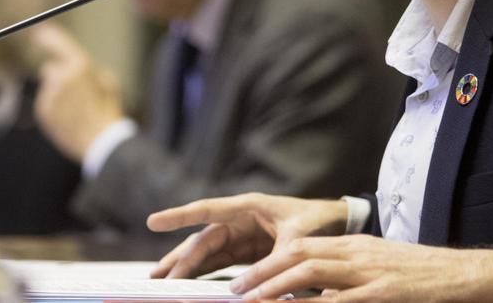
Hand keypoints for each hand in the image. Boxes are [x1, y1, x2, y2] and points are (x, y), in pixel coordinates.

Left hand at [32, 23, 123, 160]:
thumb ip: (89, 69)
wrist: (100, 141)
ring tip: (76, 110)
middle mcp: (61, 77)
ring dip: (57, 94)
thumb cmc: (108, 111)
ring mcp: (50, 95)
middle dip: (59, 77)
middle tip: (74, 93)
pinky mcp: (43, 111)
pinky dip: (53, 108)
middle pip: (51, 70)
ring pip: (49, 88)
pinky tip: (68, 118)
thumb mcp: (109, 82)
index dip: (49, 37)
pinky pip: (45, 103)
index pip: (59, 44)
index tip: (41, 33)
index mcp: (80, 66)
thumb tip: (75, 63)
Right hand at [146, 193, 348, 278]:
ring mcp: (241, 237)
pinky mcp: (247, 253)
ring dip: (185, 268)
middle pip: (202, 239)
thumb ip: (277, 258)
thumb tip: (260, 283)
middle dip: (179, 258)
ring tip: (161, 282)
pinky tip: (187, 286)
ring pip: (206, 253)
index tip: (153, 222)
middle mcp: (239, 220)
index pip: (208, 211)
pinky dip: (203, 275)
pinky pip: (219, 264)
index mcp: (249, 207)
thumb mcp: (299, 238)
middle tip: (157, 277)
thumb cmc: (319, 221)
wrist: (339, 224)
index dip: (180, 216)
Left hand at [228, 235, 492, 301]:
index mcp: (353, 246)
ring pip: (312, 272)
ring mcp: (368, 274)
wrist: (463, 274)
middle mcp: (356, 254)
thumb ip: (345, 276)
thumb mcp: (378, 267)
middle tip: (236, 291)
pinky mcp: (382, 293)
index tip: (243, 279)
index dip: (267, 263)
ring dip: (277, 287)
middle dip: (262, 273)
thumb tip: (310, 294)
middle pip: (298, 255)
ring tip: (253, 302)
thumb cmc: (420, 275)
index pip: (301, 247)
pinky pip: (340, 300)